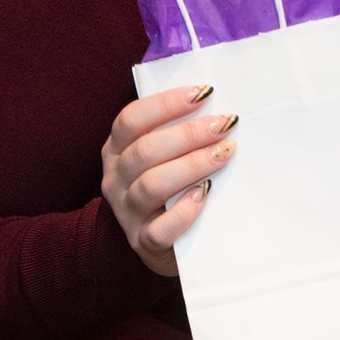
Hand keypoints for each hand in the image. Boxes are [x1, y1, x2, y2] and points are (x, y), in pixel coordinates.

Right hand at [100, 85, 236, 276]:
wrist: (161, 246)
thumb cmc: (171, 189)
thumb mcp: (163, 157)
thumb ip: (177, 133)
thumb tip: (217, 103)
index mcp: (116, 151)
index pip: (130, 120)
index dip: (166, 104)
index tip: (204, 93)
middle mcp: (115, 180)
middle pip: (145, 150)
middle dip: (189, 134)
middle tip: (224, 125)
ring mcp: (127, 213)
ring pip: (152, 185)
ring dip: (192, 165)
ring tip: (224, 153)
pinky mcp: (144, 242)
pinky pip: (161, 229)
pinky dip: (184, 211)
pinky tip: (204, 196)